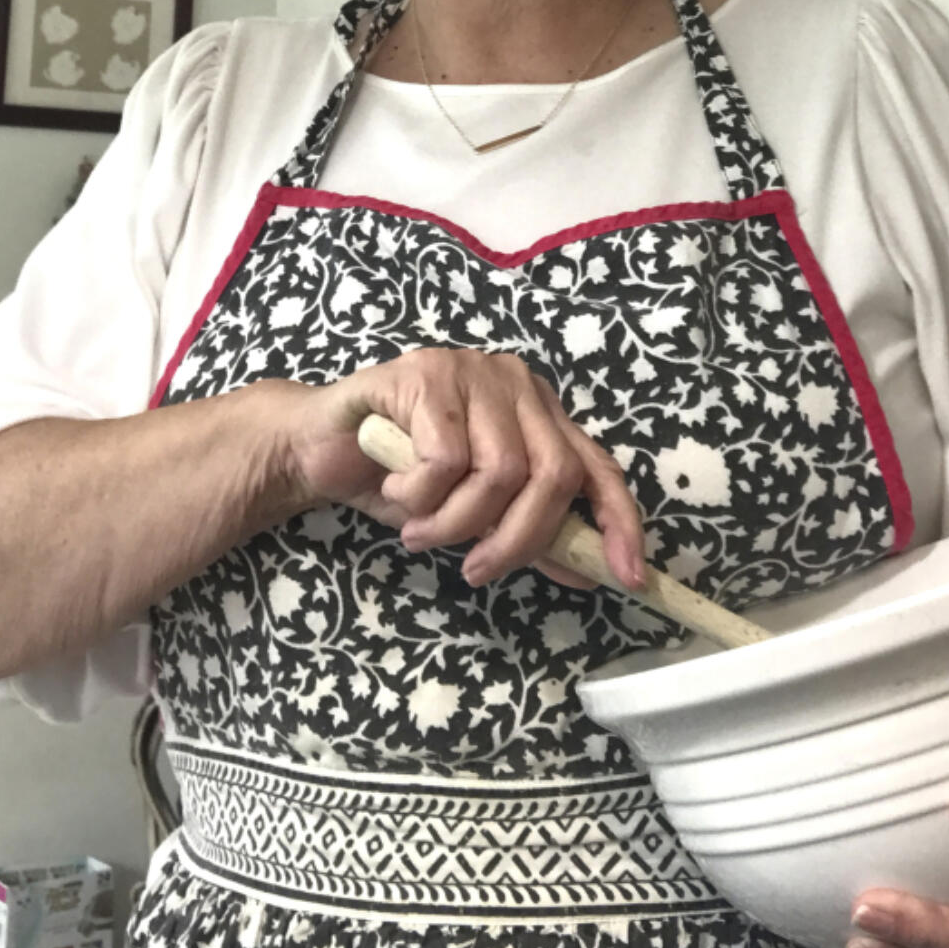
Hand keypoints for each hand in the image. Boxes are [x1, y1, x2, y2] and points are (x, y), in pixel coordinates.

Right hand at [277, 347, 646, 591]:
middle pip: (552, 474)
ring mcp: (474, 371)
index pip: (598, 467)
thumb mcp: (474, 515)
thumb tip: (589, 570)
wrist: (320, 446)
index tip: (629, 576)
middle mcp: (516, 384)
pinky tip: (395, 492)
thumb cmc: (402, 480)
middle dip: (517, 539)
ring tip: (419, 530)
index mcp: (540, 414)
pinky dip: (419, 496)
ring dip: (455, 523)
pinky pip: (445, 459)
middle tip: (473, 570)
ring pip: (500, 471)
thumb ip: (527, 531)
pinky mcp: (427, 374)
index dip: (620, 523)